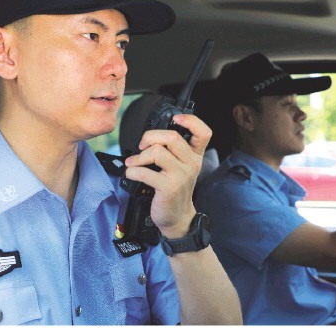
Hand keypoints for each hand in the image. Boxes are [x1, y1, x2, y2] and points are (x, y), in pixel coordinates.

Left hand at [124, 114, 211, 237]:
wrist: (177, 217)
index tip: (175, 118)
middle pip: (171, 137)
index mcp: (195, 155)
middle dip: (150, 137)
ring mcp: (181, 176)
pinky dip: (132, 171)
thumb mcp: (180, 168)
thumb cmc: (174, 190)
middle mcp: (191, 163)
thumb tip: (149, 136)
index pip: (203, 132)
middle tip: (142, 146)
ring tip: (134, 163)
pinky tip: (132, 174)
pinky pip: (145, 172)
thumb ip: (172, 151)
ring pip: (156, 152)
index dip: (190, 120)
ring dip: (139, 156)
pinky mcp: (169, 188)